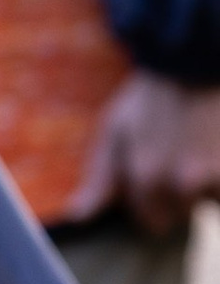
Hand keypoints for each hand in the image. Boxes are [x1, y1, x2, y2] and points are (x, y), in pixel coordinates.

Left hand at [71, 72, 219, 240]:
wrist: (192, 62)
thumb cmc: (151, 97)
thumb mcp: (115, 132)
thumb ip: (100, 179)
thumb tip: (77, 218)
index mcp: (145, 177)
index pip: (150, 221)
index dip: (152, 202)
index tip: (155, 176)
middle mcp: (180, 182)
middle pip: (181, 213)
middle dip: (178, 197)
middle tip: (178, 157)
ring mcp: (212, 174)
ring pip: (208, 201)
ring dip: (207, 187)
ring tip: (199, 150)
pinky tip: (213, 152)